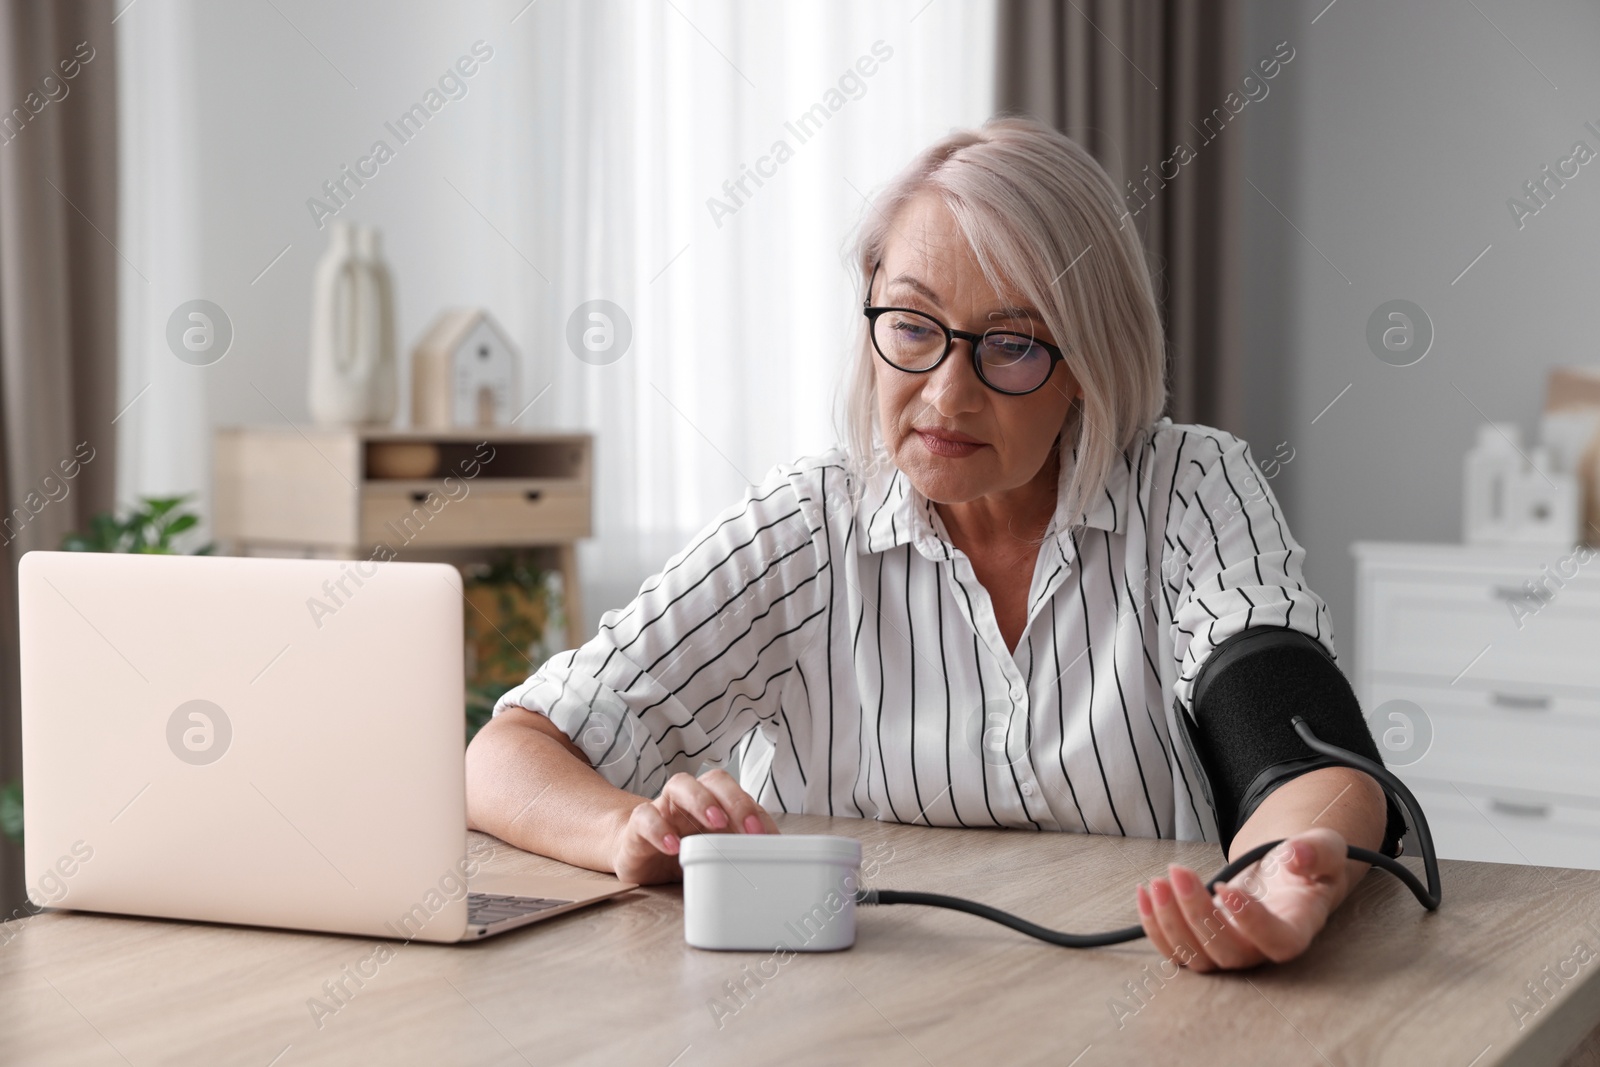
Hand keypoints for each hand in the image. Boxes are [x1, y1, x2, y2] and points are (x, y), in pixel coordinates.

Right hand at [610, 769, 778, 884]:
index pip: (739, 794)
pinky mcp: (638, 826)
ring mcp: (663, 807)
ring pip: (680, 784)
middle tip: (750, 827)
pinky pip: (646, 817)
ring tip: (717, 822)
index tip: (767, 836)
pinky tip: (673, 847)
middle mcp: (690, 797)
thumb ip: (738, 848)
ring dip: (702, 800)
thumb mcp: (713, 851)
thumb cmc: (682, 849)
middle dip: (736, 800)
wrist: (637, 854)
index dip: (755, 811)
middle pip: (714, 780)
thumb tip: (772, 858)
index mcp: (713, 801)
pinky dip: (660, 829)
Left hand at [1135, 828, 1354, 971]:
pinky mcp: (1205, 944)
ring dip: (1170, 922)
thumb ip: (1317, 850)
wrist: (1288, 872)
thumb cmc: (1308, 862)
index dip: (1252, 924)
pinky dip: (1154, 927)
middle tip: (1177, 872)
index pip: (1278, 942)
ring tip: (1156, 882)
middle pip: (1228, 953)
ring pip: (1197, 958)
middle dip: (1196, 915)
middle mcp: (1262, 949)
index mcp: (1298, 927)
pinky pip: (1176, 951)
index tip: (1225, 888)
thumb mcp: (1325, 847)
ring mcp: (1231, 951)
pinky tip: (1143, 893)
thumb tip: (1295, 855)